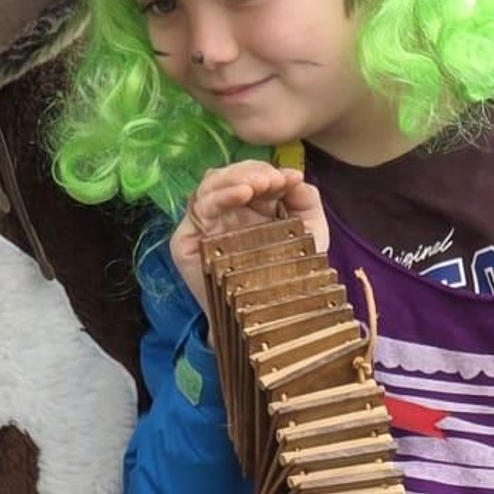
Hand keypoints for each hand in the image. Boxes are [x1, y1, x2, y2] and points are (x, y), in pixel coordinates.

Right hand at [169, 159, 330, 311]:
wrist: (270, 321)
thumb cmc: (289, 277)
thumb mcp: (308, 233)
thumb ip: (305, 201)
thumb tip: (295, 178)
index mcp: (250, 207)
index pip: (251, 176)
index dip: (268, 172)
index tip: (292, 178)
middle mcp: (224, 213)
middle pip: (229, 177)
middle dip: (252, 173)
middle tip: (274, 181)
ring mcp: (204, 226)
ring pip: (211, 185)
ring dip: (236, 179)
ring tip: (259, 185)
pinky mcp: (186, 241)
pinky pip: (198, 210)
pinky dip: (220, 196)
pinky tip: (241, 194)